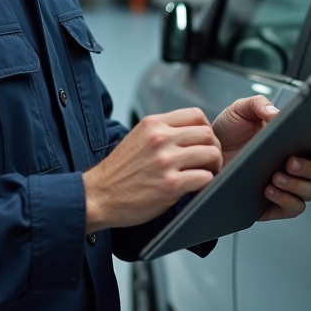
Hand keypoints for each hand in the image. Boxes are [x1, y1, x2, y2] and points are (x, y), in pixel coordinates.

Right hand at [82, 108, 221, 232]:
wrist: (97, 196)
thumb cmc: (117, 172)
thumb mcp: (137, 138)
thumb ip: (162, 131)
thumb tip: (189, 133)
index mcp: (153, 124)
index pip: (196, 114)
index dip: (206, 128)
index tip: (204, 141)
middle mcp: (160, 139)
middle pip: (207, 133)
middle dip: (213, 147)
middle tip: (209, 160)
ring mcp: (165, 161)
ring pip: (211, 154)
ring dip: (213, 166)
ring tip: (206, 173)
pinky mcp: (170, 185)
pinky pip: (205, 178)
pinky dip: (206, 183)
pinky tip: (196, 187)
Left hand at [211, 95, 310, 221]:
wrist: (206, 157)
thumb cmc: (227, 134)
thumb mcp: (241, 111)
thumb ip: (259, 104)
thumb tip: (276, 114)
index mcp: (297, 140)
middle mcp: (298, 163)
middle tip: (293, 159)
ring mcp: (289, 185)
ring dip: (299, 183)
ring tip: (277, 174)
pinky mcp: (276, 204)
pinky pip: (294, 207)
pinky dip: (287, 199)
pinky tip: (271, 189)